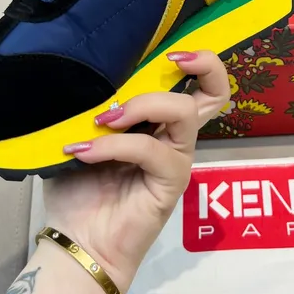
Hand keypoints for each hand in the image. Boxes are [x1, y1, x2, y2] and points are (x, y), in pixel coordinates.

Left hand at [42, 50, 229, 293]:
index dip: (196, 59)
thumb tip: (82, 75)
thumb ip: (90, 109)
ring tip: (104, 120)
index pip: (194, 82)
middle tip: (173, 60)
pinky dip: (113, 146)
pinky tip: (82, 152)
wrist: (76, 241)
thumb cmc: (78, 188)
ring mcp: (176, 157)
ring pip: (183, 111)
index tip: (169, 51)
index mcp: (156, 120)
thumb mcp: (80, 137)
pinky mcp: (171, 181)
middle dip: (204, 64)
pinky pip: (150, 149)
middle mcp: (174, 134)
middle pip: (217, 92)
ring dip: (141, 105)